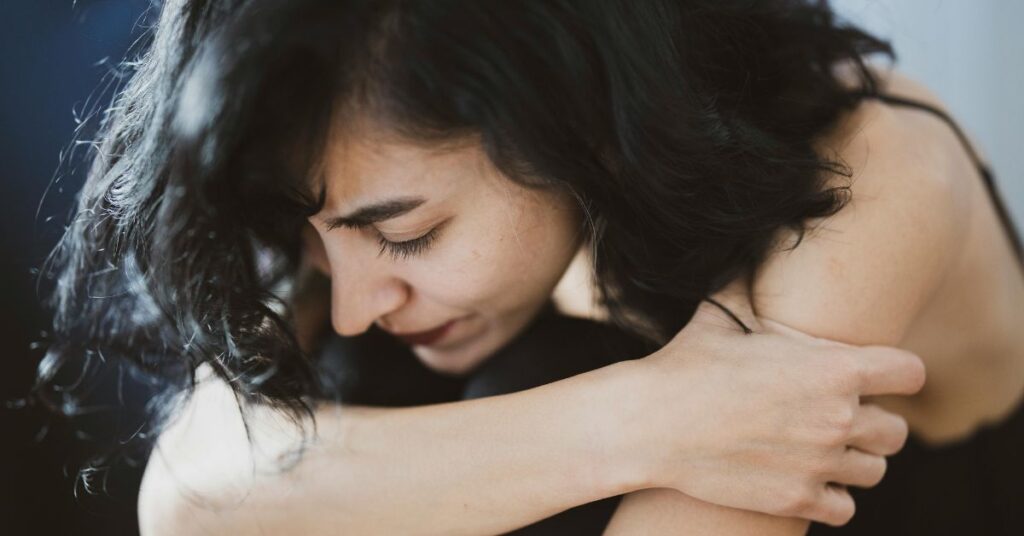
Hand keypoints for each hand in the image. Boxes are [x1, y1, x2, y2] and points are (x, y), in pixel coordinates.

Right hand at [614, 288, 924, 525]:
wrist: (650, 424)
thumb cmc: (685, 365)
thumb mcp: (721, 315)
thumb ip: (749, 284)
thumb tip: (753, 240)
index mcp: (833, 368)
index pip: (910, 373)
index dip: (894, 373)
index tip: (875, 377)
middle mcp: (838, 418)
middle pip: (896, 431)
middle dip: (873, 423)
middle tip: (837, 416)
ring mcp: (820, 464)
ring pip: (873, 470)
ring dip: (853, 460)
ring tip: (821, 449)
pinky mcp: (797, 499)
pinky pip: (844, 508)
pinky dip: (830, 496)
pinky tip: (805, 478)